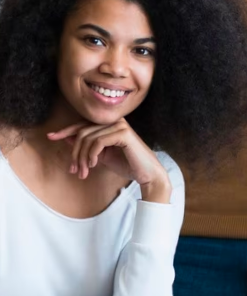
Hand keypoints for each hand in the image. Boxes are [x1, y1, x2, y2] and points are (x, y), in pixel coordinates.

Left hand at [47, 119, 170, 202]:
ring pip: (88, 138)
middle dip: (74, 153)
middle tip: (74, 170)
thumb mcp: (101, 155)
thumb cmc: (126, 164)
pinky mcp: (124, 133)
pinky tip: (93, 165)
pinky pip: (98, 142)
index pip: (83, 125)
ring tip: (83, 172)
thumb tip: (68, 138)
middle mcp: (115, 121)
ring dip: (81, 158)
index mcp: (110, 125)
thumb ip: (87, 146)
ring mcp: (120, 126)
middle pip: (82, 133)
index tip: (50, 136)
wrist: (146, 173)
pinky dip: (91, 155)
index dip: (65, 130)